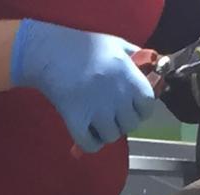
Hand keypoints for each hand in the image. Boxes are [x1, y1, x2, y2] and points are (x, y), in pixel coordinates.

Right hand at [10, 20, 158, 153]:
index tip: (134, 107)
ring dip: (107, 132)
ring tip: (98, 122)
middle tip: (113, 114)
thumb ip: (135, 57)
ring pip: (112, 136)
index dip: (142, 109)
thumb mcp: (115, 44)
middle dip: (124, 121)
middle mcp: (116, 96)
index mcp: (127, 76)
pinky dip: (91, 144)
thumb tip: (149, 70)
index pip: (147, 105)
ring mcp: (96, 111)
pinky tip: (88, 134)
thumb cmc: (84, 46)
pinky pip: (91, 145)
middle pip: (131, 124)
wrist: (50, 53)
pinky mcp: (76, 122)